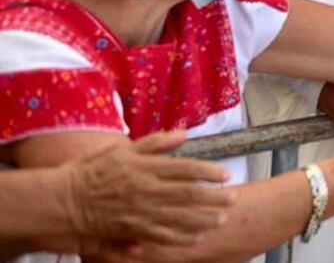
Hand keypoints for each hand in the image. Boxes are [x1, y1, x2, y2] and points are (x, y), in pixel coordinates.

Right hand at [63, 131, 233, 246]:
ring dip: (202, 219)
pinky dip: (180, 238)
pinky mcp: (131, 230)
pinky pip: (161, 236)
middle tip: (233, 199)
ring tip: (220, 219)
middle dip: (213, 197)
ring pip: (178, 217)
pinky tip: (195, 238)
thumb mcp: (123, 149)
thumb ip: (155, 142)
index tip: (225, 175)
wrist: (63, 200)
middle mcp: (146, 190)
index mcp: (145, 168)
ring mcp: (139, 212)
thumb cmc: (93, 171)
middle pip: (187, 194)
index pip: (185, 168)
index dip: (208, 172)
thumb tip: (183, 133)